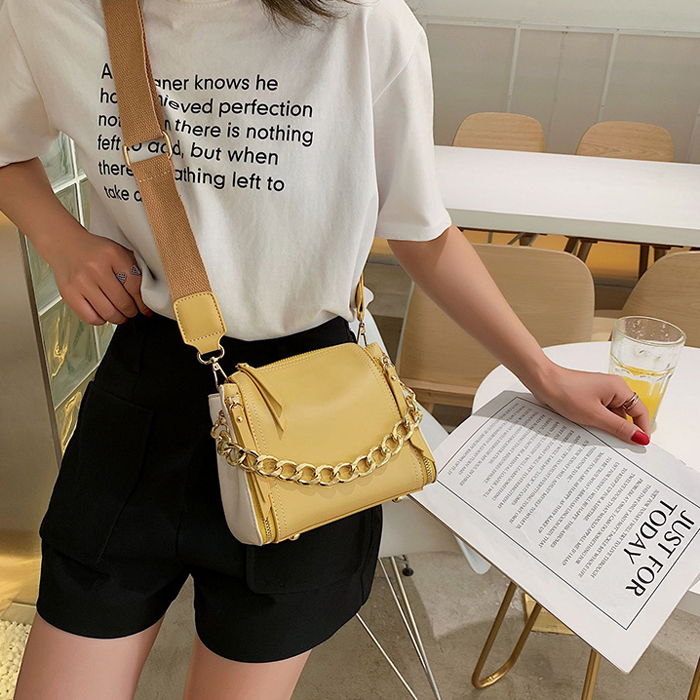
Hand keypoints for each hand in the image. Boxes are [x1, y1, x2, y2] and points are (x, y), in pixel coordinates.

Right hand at [43, 224, 152, 325]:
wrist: (65, 245)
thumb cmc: (95, 251)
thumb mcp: (118, 252)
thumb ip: (134, 270)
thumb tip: (147, 295)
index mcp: (112, 255)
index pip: (135, 286)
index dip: (143, 302)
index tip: (145, 309)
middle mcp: (95, 268)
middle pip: (123, 302)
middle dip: (132, 311)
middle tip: (133, 311)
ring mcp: (80, 281)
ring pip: (108, 313)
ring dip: (119, 318)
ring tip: (121, 315)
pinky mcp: (68, 293)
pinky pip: (90, 317)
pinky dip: (101, 320)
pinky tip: (104, 314)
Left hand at [525, 362, 650, 444]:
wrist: (542, 382)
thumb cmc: (566, 393)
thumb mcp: (596, 415)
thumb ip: (619, 428)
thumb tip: (641, 437)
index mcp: (619, 388)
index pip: (640, 411)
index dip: (642, 428)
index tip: (641, 444)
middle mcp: (612, 388)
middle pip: (625, 413)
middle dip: (622, 429)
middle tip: (618, 445)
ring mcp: (599, 392)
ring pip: (611, 414)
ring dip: (607, 426)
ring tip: (597, 435)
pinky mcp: (588, 396)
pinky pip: (599, 411)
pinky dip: (596, 421)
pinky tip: (589, 429)